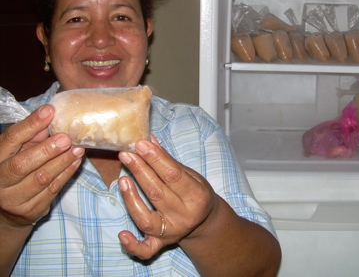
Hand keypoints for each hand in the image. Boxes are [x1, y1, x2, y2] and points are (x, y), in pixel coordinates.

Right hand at [0, 105, 83, 227]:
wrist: (7, 209)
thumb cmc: (15, 170)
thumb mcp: (18, 151)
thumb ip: (32, 137)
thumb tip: (51, 117)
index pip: (11, 139)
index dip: (30, 124)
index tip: (49, 111)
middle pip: (22, 164)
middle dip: (46, 150)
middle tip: (66, 138)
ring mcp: (13, 198)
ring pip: (41, 179)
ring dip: (62, 162)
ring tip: (78, 149)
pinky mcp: (31, 210)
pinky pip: (52, 190)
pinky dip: (66, 174)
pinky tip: (76, 162)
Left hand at [117, 137, 218, 259]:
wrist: (205, 220)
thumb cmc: (195, 191)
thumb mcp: (190, 174)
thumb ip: (168, 160)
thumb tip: (148, 139)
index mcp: (197, 196)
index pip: (173, 175)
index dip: (156, 158)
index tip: (141, 143)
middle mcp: (185, 216)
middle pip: (158, 193)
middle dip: (140, 171)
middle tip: (127, 154)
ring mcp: (172, 232)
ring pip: (147, 219)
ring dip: (132, 199)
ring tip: (122, 179)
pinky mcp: (161, 244)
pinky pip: (146, 250)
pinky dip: (133, 245)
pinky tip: (122, 234)